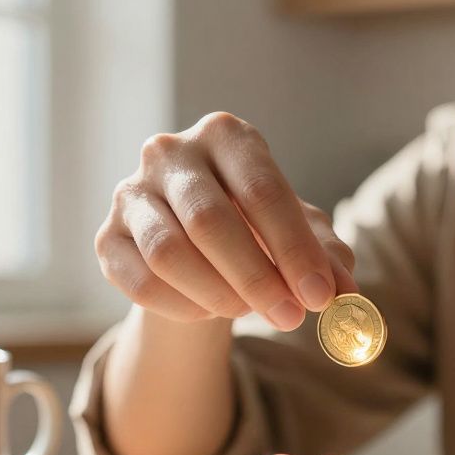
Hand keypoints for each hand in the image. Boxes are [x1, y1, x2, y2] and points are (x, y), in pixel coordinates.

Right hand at [95, 112, 357, 330]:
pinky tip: (208, 312)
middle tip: (290, 318)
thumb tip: (346, 293)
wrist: (196, 247)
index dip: (294, 248)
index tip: (321, 296)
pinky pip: (140, 281)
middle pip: (211, 221)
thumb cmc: (257, 230)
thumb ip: (326, 258)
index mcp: (227, 136)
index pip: (262, 191)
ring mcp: (131, 192)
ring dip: (218, 295)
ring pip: (169, 253)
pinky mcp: (107, 237)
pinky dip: (182, 307)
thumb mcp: (298, 237)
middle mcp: (171, 153)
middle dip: (257, 278)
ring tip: (247, 312)